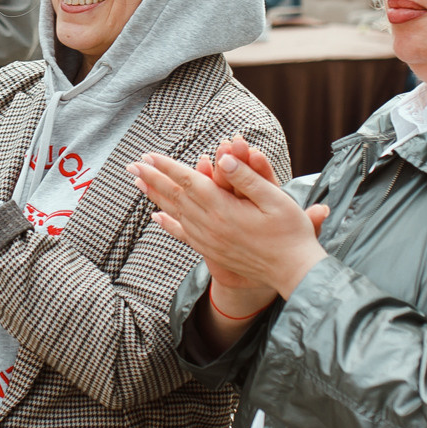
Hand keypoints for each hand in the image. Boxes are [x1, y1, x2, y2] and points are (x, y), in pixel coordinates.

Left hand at [128, 143, 328, 313]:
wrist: (293, 272)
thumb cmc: (290, 232)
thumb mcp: (275, 198)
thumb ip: (247, 177)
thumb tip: (222, 157)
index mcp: (224, 209)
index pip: (189, 182)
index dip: (167, 167)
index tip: (148, 155)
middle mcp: (210, 226)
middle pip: (175, 197)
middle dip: (153, 178)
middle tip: (132, 164)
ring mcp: (209, 241)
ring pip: (175, 214)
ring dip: (155, 196)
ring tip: (139, 183)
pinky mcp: (212, 252)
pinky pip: (183, 235)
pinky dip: (168, 224)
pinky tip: (156, 217)